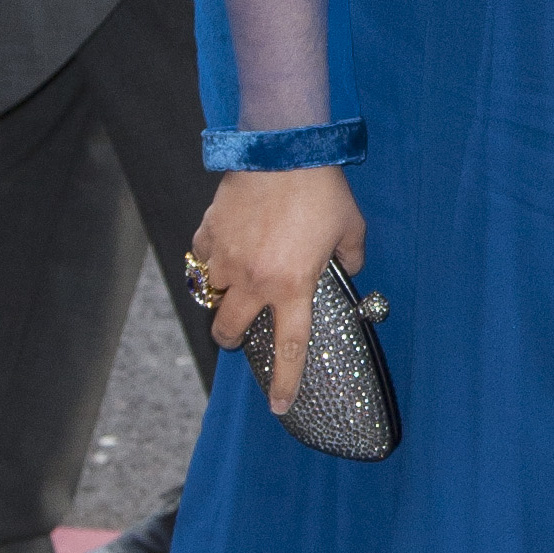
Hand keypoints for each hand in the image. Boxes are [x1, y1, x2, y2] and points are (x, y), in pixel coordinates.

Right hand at [190, 166, 366, 416]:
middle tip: (242, 332)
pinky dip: (210, 258)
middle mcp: (254, 280)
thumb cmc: (322, 188)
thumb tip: (349, 269)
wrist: (284, 146)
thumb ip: (352, 257)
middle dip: (233, 339)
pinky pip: (201, 257)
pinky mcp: (209, 231)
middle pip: (229, 330)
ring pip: (211, 294)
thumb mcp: (351, 228)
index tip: (280, 406)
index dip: (285, 382)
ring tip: (235, 282)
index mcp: (293, 286)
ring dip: (221, 295)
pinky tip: (224, 248)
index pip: (289, 347)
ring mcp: (226, 257)